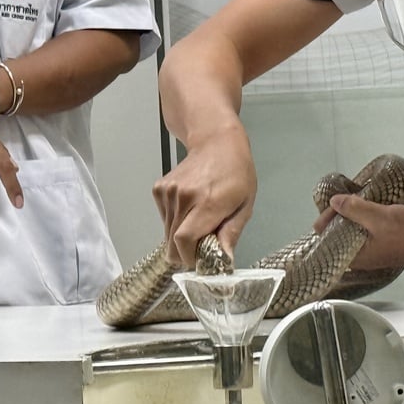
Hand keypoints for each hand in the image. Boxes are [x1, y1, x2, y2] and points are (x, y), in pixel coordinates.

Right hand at [152, 135, 255, 267]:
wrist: (216, 143)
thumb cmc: (236, 174)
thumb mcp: (245, 205)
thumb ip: (231, 233)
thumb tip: (223, 260)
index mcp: (207, 202)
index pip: (184, 240)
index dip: (189, 257)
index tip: (200, 261)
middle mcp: (183, 197)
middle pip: (172, 242)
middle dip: (185, 253)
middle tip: (201, 248)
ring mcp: (168, 192)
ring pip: (166, 233)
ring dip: (180, 237)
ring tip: (198, 223)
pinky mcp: (159, 189)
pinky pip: (164, 219)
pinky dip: (174, 223)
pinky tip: (189, 210)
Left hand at [324, 194, 403, 268]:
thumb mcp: (378, 217)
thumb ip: (354, 209)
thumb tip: (334, 202)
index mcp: (356, 257)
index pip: (328, 241)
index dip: (327, 221)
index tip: (333, 204)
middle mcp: (362, 260)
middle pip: (338, 238)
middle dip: (338, 219)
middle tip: (341, 200)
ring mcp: (373, 254)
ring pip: (352, 235)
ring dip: (351, 219)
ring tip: (352, 201)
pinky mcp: (383, 247)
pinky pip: (365, 234)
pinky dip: (363, 222)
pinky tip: (367, 209)